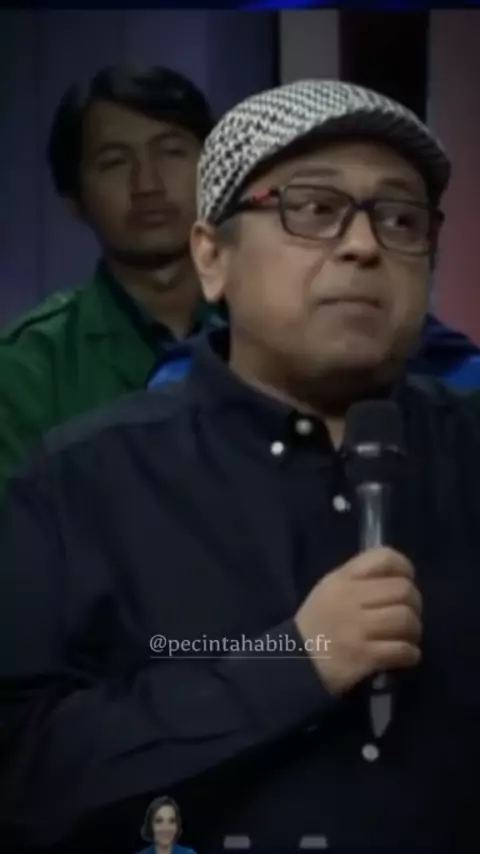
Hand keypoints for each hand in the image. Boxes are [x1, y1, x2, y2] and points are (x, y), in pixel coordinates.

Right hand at [294, 546, 421, 694]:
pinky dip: (411, 654)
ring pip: (406, 619)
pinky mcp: (364, 656)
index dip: (404, 568)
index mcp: (342, 578)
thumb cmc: (318, 623)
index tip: (405, 581)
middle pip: (404, 590)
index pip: (384, 558)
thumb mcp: (329, 590)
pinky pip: (403, 650)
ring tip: (407, 637)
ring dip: (414, 630)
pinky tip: (405, 655)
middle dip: (414, 604)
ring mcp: (357, 628)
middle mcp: (350, 598)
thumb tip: (399, 578)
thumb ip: (358, 579)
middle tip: (408, 615)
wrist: (295, 663)